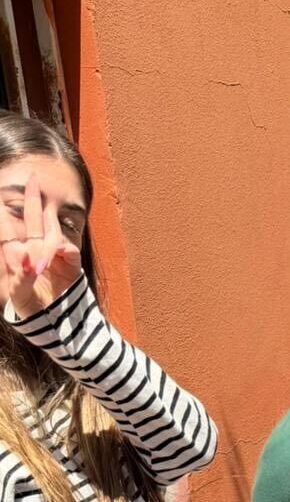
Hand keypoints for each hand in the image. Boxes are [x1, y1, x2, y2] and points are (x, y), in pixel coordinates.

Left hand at [0, 173, 83, 318]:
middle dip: (33, 199)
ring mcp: (54, 255)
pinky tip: (47, 263)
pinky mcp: (70, 264)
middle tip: (34, 178)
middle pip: (33, 219)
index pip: (7, 228)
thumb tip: (24, 255)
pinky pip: (67, 249)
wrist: (57, 323)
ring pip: (51, 232)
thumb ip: (20, 278)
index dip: (4, 212)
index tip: (1, 192)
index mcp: (17, 254)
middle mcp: (36, 249)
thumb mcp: (20, 297)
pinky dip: (60, 251)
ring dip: (47, 231)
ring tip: (38, 254)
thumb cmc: (32, 308)